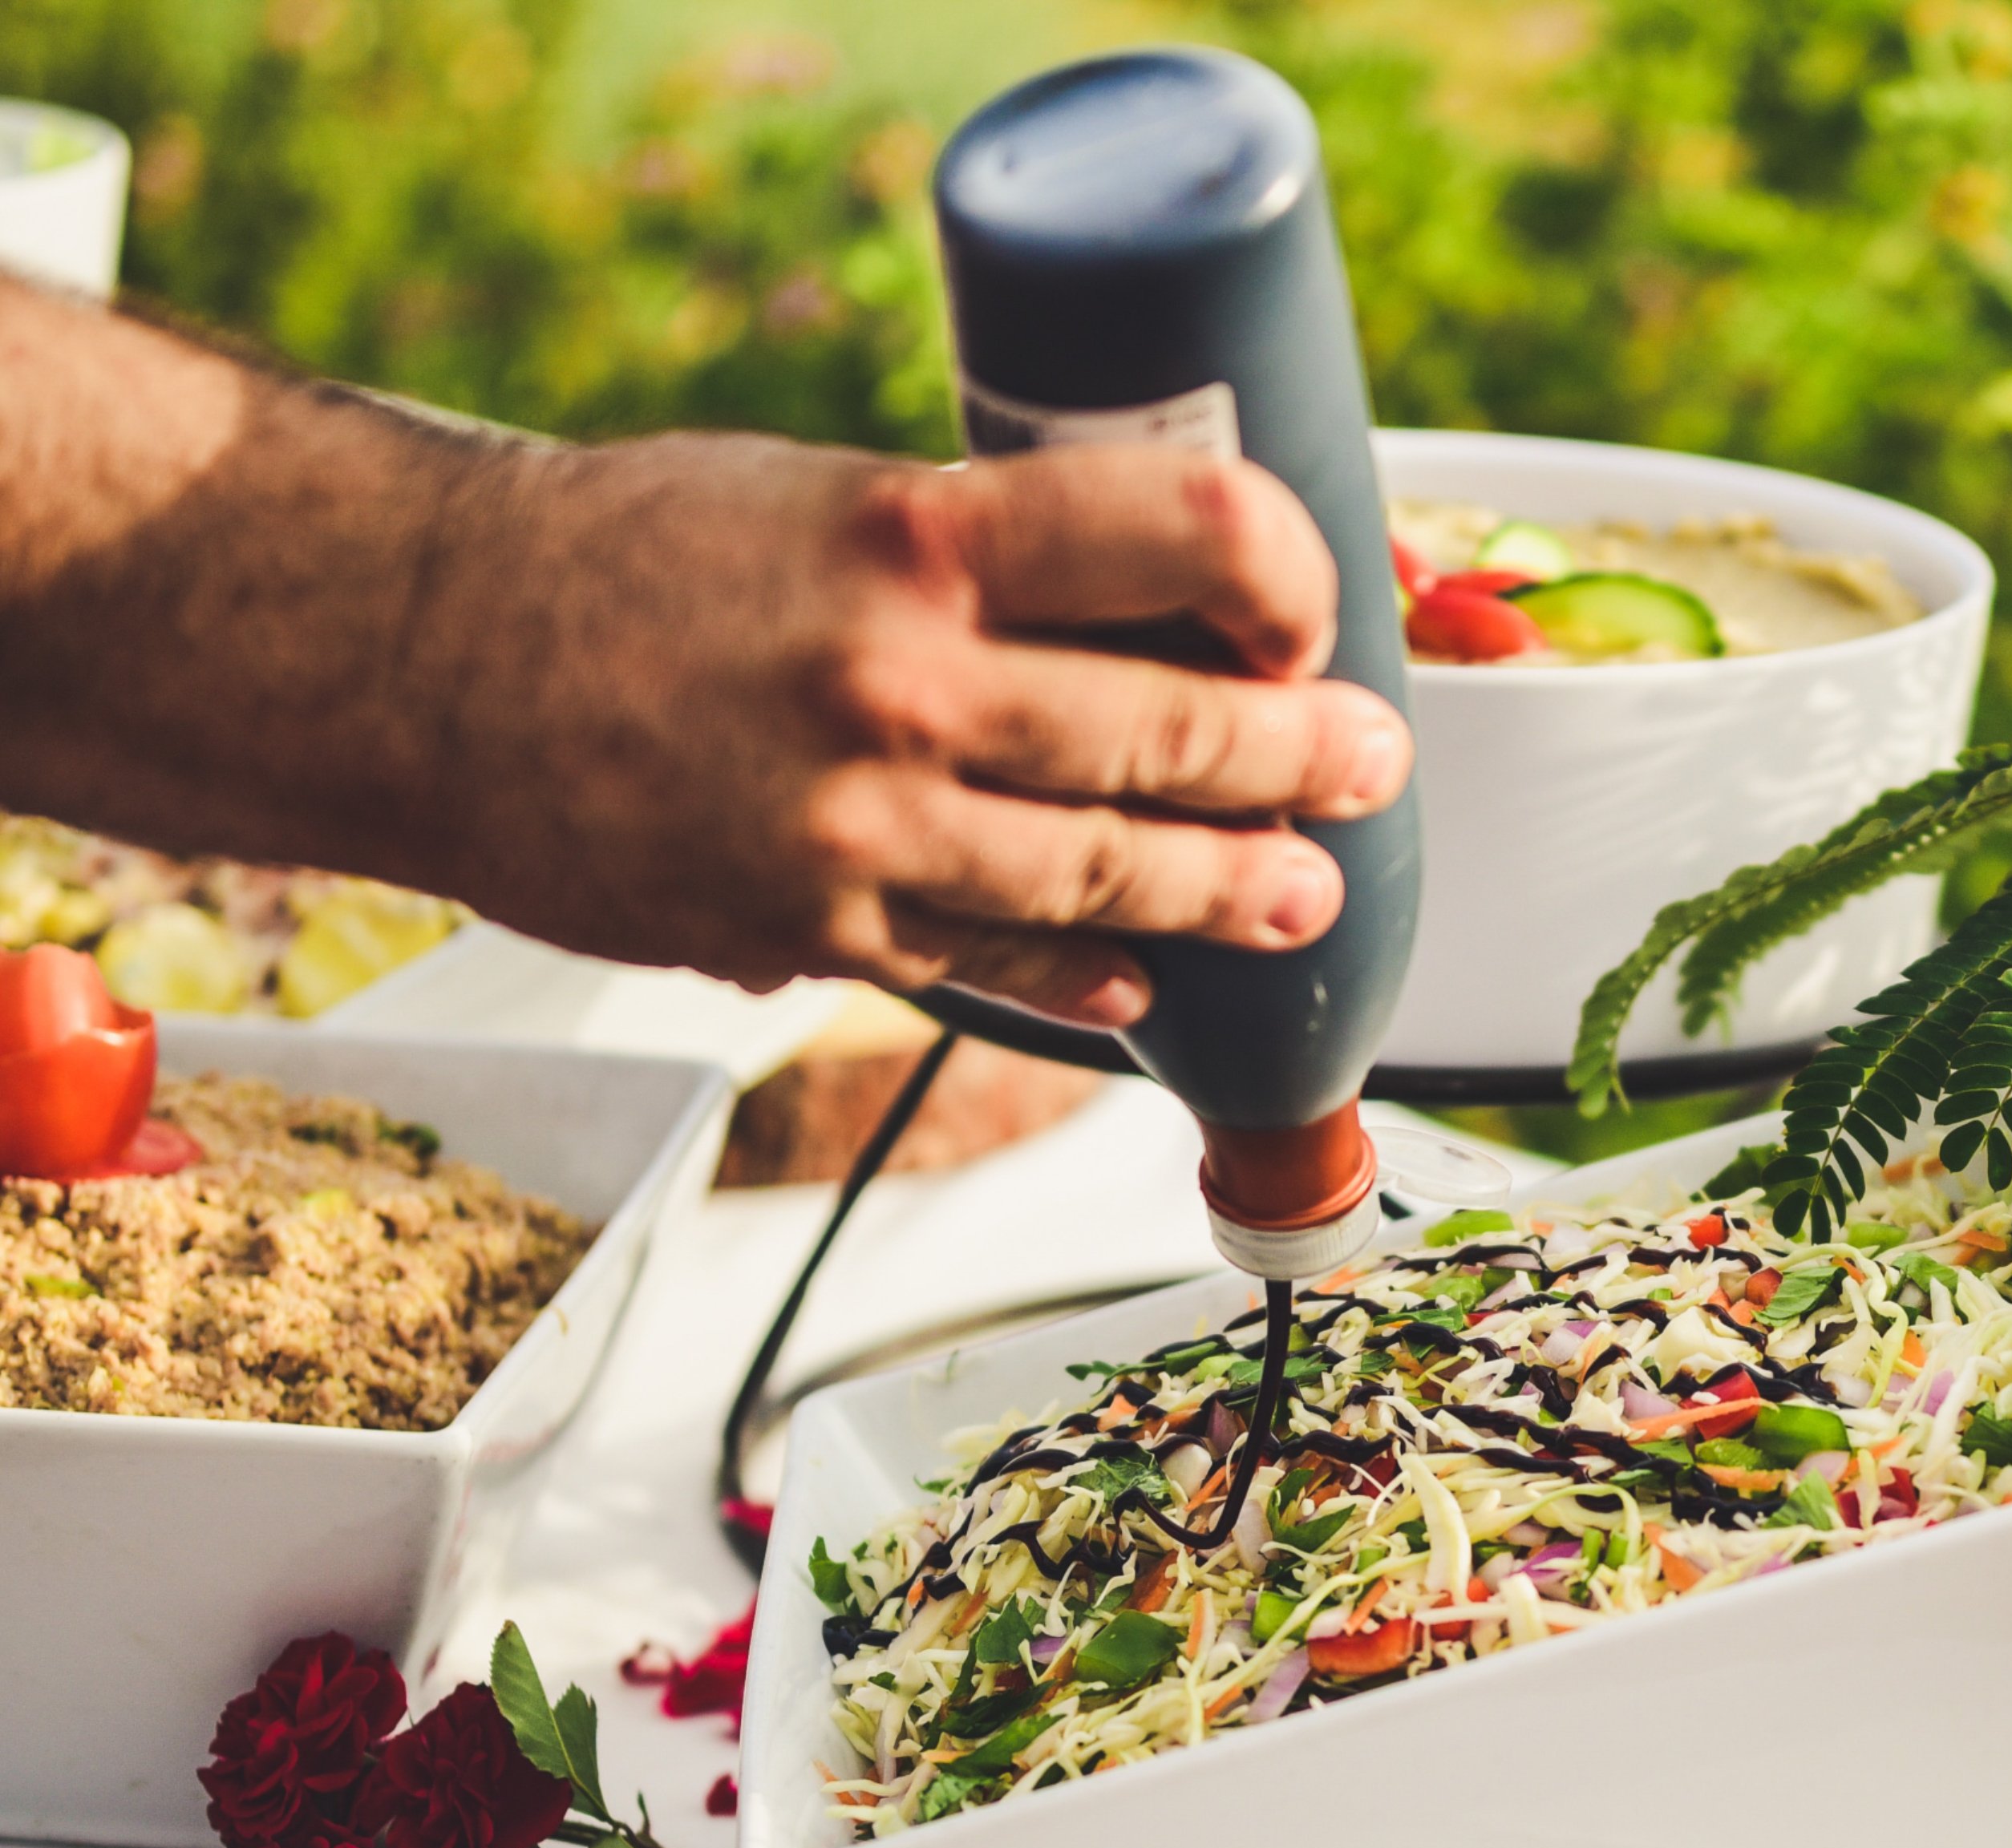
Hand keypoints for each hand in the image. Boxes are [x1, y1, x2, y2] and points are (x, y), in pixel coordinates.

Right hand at [430, 435, 1412, 1024]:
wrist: (430, 659)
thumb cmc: (629, 555)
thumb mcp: (815, 492)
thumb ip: (971, 555)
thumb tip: (1135, 614)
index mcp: (912, 529)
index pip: (1179, 530)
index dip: (1282, 571)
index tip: (1307, 611)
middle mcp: (897, 678)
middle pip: (1169, 728)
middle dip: (1299, 757)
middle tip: (1372, 769)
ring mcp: (857, 824)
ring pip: (1100, 876)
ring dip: (1227, 892)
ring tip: (1303, 896)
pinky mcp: (809, 929)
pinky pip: (985, 967)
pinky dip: (1079, 978)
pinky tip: (1142, 983)